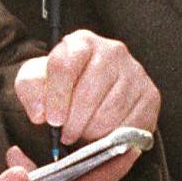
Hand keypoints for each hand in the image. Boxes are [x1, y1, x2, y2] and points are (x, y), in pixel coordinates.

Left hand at [15, 30, 159, 148]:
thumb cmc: (62, 86)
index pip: (65, 66)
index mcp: (81, 43)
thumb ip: (30, 90)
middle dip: (75, 121)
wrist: (90, 91)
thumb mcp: (36, 81)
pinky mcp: (151, 94)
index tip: (52, 120)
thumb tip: (42, 113)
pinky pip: (133, 121)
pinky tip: (103, 137)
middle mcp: (113, 51)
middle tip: (67, 134)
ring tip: (84, 135)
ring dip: (94, 131)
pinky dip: (115, 136)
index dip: (56, 98)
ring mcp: (136, 72)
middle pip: (91, 91)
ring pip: (112, 109)